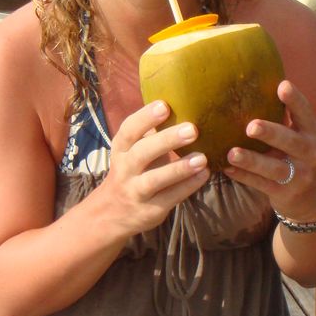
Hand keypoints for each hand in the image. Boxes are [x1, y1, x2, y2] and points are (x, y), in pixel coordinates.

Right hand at [99, 100, 209, 236]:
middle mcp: (125, 169)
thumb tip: (180, 101)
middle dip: (166, 140)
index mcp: (121, 149)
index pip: (128, 130)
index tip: (164, 105)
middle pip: (141, 153)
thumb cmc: (132, 171)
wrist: (111, 213)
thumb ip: (150, 132)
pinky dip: (187, 186)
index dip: (145, 117)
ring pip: (154, 180)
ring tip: (202, 158)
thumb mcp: (132, 151)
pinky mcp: (150, 210)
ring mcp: (136, 191)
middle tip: (192, 129)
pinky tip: (204, 174)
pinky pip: (170, 197)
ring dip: (179, 168)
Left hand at [223, 80, 315, 222]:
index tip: (282, 85)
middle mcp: (310, 152)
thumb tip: (253, 82)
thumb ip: (283, 116)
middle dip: (272, 133)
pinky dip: (244, 177)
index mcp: (312, 132)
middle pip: (292, 141)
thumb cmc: (295, 155)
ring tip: (232, 153)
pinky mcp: (285, 193)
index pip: (306, 113)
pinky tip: (227, 169)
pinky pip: (262, 185)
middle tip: (251, 126)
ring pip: (275, 168)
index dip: (295, 100)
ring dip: (253, 160)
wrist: (309, 198)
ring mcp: (299, 175)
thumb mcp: (297, 135)